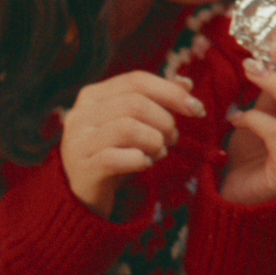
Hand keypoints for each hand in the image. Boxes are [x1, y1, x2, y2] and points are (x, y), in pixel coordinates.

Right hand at [61, 71, 205, 215]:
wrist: (85, 193)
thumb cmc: (116, 151)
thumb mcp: (135, 122)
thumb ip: (158, 100)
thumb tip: (186, 83)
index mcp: (93, 95)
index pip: (137, 80)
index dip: (172, 92)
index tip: (198, 110)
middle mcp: (80, 114)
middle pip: (135, 104)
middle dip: (165, 121)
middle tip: (173, 139)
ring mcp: (77, 141)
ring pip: (127, 128)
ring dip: (154, 142)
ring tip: (159, 152)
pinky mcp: (82, 168)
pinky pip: (115, 158)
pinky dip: (139, 160)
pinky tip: (144, 165)